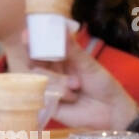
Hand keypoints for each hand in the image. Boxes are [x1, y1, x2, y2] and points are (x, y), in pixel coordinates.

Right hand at [13, 31, 138, 130]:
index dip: (33, 41)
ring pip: (39, 77)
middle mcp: (53, 73)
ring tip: (77, 86)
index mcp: (62, 60)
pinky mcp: (50, 105)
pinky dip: (57, 94)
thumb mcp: (89, 65)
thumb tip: (61, 28)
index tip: (27, 34)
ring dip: (58, 80)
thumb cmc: (103, 85)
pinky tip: (71, 97)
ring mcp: (50, 88)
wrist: (112, 111)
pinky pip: (43, 95)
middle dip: (34, 56)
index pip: (42, 48)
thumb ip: (72, 50)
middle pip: (33, 62)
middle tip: (36, 51)